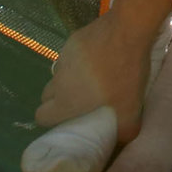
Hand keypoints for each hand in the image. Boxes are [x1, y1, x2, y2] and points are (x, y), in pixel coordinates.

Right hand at [35, 11, 148, 134]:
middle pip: (46, 97)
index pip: (41, 117)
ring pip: (57, 76)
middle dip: (58, 102)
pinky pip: (68, 58)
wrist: (127, 30)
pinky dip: (77, 63)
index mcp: (65, 101)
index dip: (51, 121)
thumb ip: (124, 131)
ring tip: (92, 81)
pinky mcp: (72, 41)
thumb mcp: (130, 109)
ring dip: (68, 82)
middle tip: (80, 104)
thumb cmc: (125, 74)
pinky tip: (98, 60)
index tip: (68, 121)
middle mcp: (58, 80)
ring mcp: (63, 58)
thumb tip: (123, 141)